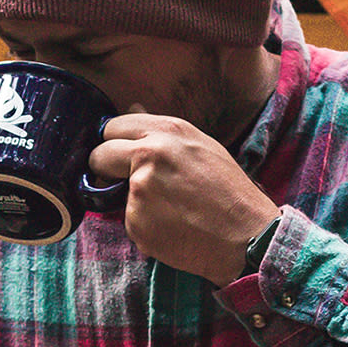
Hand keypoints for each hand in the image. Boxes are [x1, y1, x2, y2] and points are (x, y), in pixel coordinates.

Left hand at [89, 113, 280, 281]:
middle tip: (126, 184)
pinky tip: (172, 228)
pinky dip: (144, 227)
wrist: (248, 236)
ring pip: (114, 194)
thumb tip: (132, 109)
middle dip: (104, 169)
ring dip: (133, 204)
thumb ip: (162, 133)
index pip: (113, 127)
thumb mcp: (201, 147)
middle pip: (99, 155)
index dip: (113, 143)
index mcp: (167, 131)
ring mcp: (139, 188)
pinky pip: (129, 222)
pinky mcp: (136, 220)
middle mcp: (149, 154)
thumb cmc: (230, 193)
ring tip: (171, 212)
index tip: (118, 156)